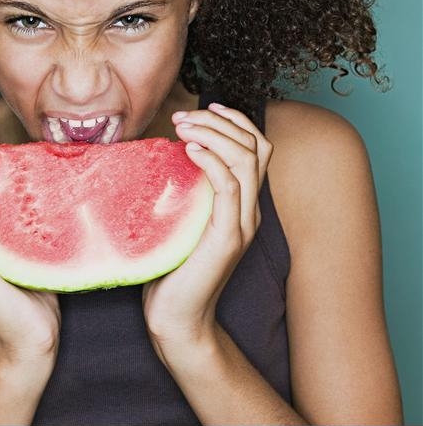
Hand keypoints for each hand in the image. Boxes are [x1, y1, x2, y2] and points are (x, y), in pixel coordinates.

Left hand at [142, 102, 272, 352]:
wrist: (176, 318)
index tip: (206, 107)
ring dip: (214, 133)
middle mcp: (250, 211)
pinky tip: (189, 148)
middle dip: (221, 120)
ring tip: (183, 126)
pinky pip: (230, 188)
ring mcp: (242, 224)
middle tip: (183, 116)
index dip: (237, 120)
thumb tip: (167, 150)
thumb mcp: (182, 217)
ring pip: (246, 160)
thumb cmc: (171, 267)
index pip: (258, 147)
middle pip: (255, 146)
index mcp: (243, 204)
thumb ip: (186, 188)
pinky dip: (212, 160)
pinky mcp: (227, 238)